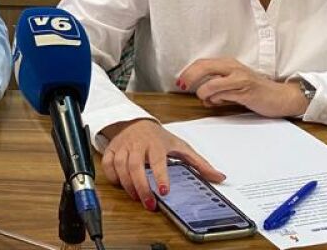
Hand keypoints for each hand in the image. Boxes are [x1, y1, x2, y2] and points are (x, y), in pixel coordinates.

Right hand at [100, 118, 223, 210]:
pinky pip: (107, 165)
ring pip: (120, 166)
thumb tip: (219, 177)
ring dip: (128, 185)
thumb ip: (199, 164)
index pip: (157, 160)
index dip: (160, 176)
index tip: (163, 191)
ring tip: (138, 197)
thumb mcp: (181, 147)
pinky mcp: (111, 149)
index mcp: (156, 143)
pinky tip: (122, 184)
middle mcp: (137, 144)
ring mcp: (123, 146)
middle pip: (135, 166)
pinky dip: (112, 177)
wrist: (136, 122)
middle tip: (149, 203)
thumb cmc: (159, 137)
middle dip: (141, 187)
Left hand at [177, 58, 308, 117]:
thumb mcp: (234, 84)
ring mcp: (240, 78)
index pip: (203, 62)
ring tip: (208, 99)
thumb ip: (218, 87)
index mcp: (229, 64)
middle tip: (182, 87)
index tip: (179, 81)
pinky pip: (223, 94)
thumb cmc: (256, 91)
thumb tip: (202, 95)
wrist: (281, 97)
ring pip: (211, 83)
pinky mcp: (246, 91)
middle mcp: (233, 67)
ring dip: (204, 94)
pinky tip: (218, 102)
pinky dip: (216, 100)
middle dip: (190, 77)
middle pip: (204, 67)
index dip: (188, 71)